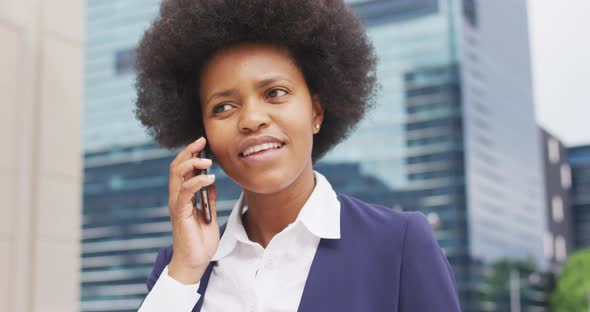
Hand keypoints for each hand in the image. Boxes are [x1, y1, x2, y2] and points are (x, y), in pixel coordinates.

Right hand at [167, 137, 219, 284]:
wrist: (195, 263)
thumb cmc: (200, 242)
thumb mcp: (209, 215)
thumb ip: (208, 199)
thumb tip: (210, 183)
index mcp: (183, 197)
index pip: (183, 169)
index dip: (190, 153)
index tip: (203, 142)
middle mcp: (177, 198)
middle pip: (177, 166)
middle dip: (189, 151)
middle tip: (202, 141)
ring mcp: (177, 204)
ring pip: (177, 174)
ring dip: (192, 163)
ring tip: (208, 160)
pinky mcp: (180, 213)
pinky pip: (185, 191)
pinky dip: (197, 181)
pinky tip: (209, 178)